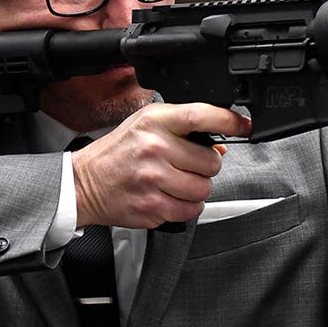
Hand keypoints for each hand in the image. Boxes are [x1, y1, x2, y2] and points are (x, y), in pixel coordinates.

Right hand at [71, 103, 250, 228]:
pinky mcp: (151, 206)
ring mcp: (152, 179)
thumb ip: (183, 129)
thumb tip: (219, 146)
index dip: (228, 121)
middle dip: (204, 166)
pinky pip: (190, 210)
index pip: (200, 115)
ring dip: (196, 189)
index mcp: (155, 122)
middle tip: (186, 165)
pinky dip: (186, 207)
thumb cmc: (118, 152)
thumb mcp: (146, 125)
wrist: (84, 182)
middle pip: (210, 162)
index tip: (243, 126)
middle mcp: (154, 148)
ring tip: (176, 182)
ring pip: (203, 189)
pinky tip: (170, 196)